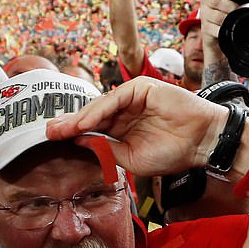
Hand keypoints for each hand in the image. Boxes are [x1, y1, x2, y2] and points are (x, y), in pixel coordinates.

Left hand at [46, 77, 229, 176]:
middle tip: (47, 133)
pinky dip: (98, 111)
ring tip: (60, 130)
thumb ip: (106, 150)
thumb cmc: (173, 152)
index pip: (92, 130)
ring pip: (99, 107)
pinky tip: (84, 123)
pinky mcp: (141, 88)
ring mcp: (132, 98)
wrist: (202, 142)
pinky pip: (114, 99)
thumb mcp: (132, 159)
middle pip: (91, 116)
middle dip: (69, 125)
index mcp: (122, 129)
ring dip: (79, 118)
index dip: (73, 135)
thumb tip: (78, 143)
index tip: (52, 142)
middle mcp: (124, 111)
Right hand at [200, 0, 237, 56]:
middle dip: (230, 6)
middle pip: (216, 0)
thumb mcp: (230, 5)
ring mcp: (205, 16)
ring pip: (217, 16)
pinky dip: (225, 30)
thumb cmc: (226, 18)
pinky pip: (217, 29)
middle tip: (237, 10)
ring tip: (233, 21)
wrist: (217, 38)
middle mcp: (206, 3)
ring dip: (228, 19)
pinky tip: (228, 29)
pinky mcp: (206, 30)